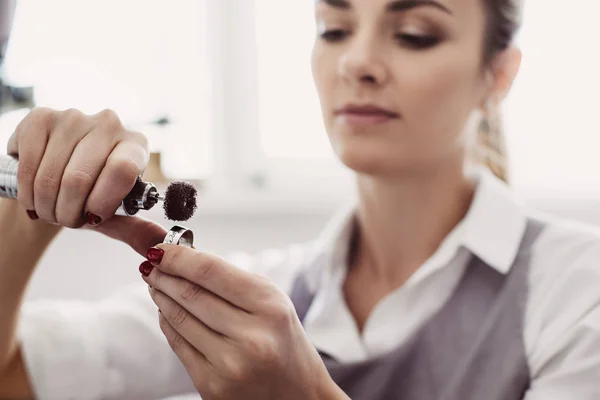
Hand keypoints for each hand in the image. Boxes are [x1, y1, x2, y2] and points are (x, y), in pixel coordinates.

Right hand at [7, 107, 147, 227]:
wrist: (58, 177)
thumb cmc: (93, 195)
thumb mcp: (116, 214)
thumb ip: (136, 230)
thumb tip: (157, 246)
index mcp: (136, 145)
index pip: (121, 170)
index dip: (102, 201)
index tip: (93, 217)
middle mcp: (109, 124)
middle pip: (80, 178)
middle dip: (68, 212)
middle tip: (67, 220)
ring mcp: (74, 117)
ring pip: (51, 175)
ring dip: (46, 206)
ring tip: (51, 210)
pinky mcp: (41, 117)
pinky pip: (28, 164)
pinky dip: (27, 191)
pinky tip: (34, 195)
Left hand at [140, 245, 347, 399]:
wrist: (298, 393)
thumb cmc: (283, 339)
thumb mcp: (272, 301)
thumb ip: (231, 279)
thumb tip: (184, 258)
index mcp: (270, 307)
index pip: (210, 271)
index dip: (178, 257)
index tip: (161, 249)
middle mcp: (251, 337)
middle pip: (190, 294)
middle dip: (164, 275)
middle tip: (152, 264)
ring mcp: (230, 365)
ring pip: (179, 319)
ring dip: (161, 297)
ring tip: (156, 284)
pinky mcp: (213, 386)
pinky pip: (178, 345)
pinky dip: (168, 323)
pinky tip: (166, 311)